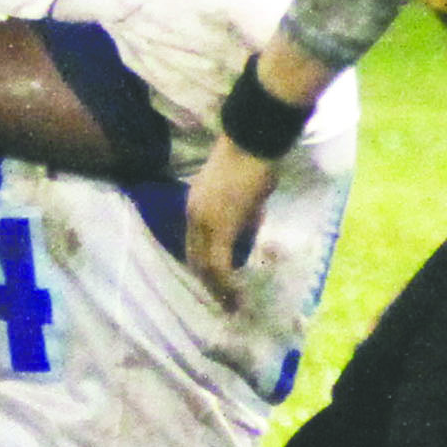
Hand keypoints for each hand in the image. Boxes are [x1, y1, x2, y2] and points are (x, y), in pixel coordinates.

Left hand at [185, 134, 281, 308]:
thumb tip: (246, 231)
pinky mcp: (221, 227)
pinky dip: (225, 283)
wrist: (252, 141)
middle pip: (195, 260)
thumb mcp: (241, 193)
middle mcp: (194, 218)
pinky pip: (218, 264)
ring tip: (230, 305)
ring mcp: (205, 223)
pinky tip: (235, 295)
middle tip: (222, 303)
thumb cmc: (252, 160)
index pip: (193, 246)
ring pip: (205, 266)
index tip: (213, 285)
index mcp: (195, 208)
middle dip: (208, 284)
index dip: (203, 268)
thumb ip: (240, 215)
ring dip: (217, 288)